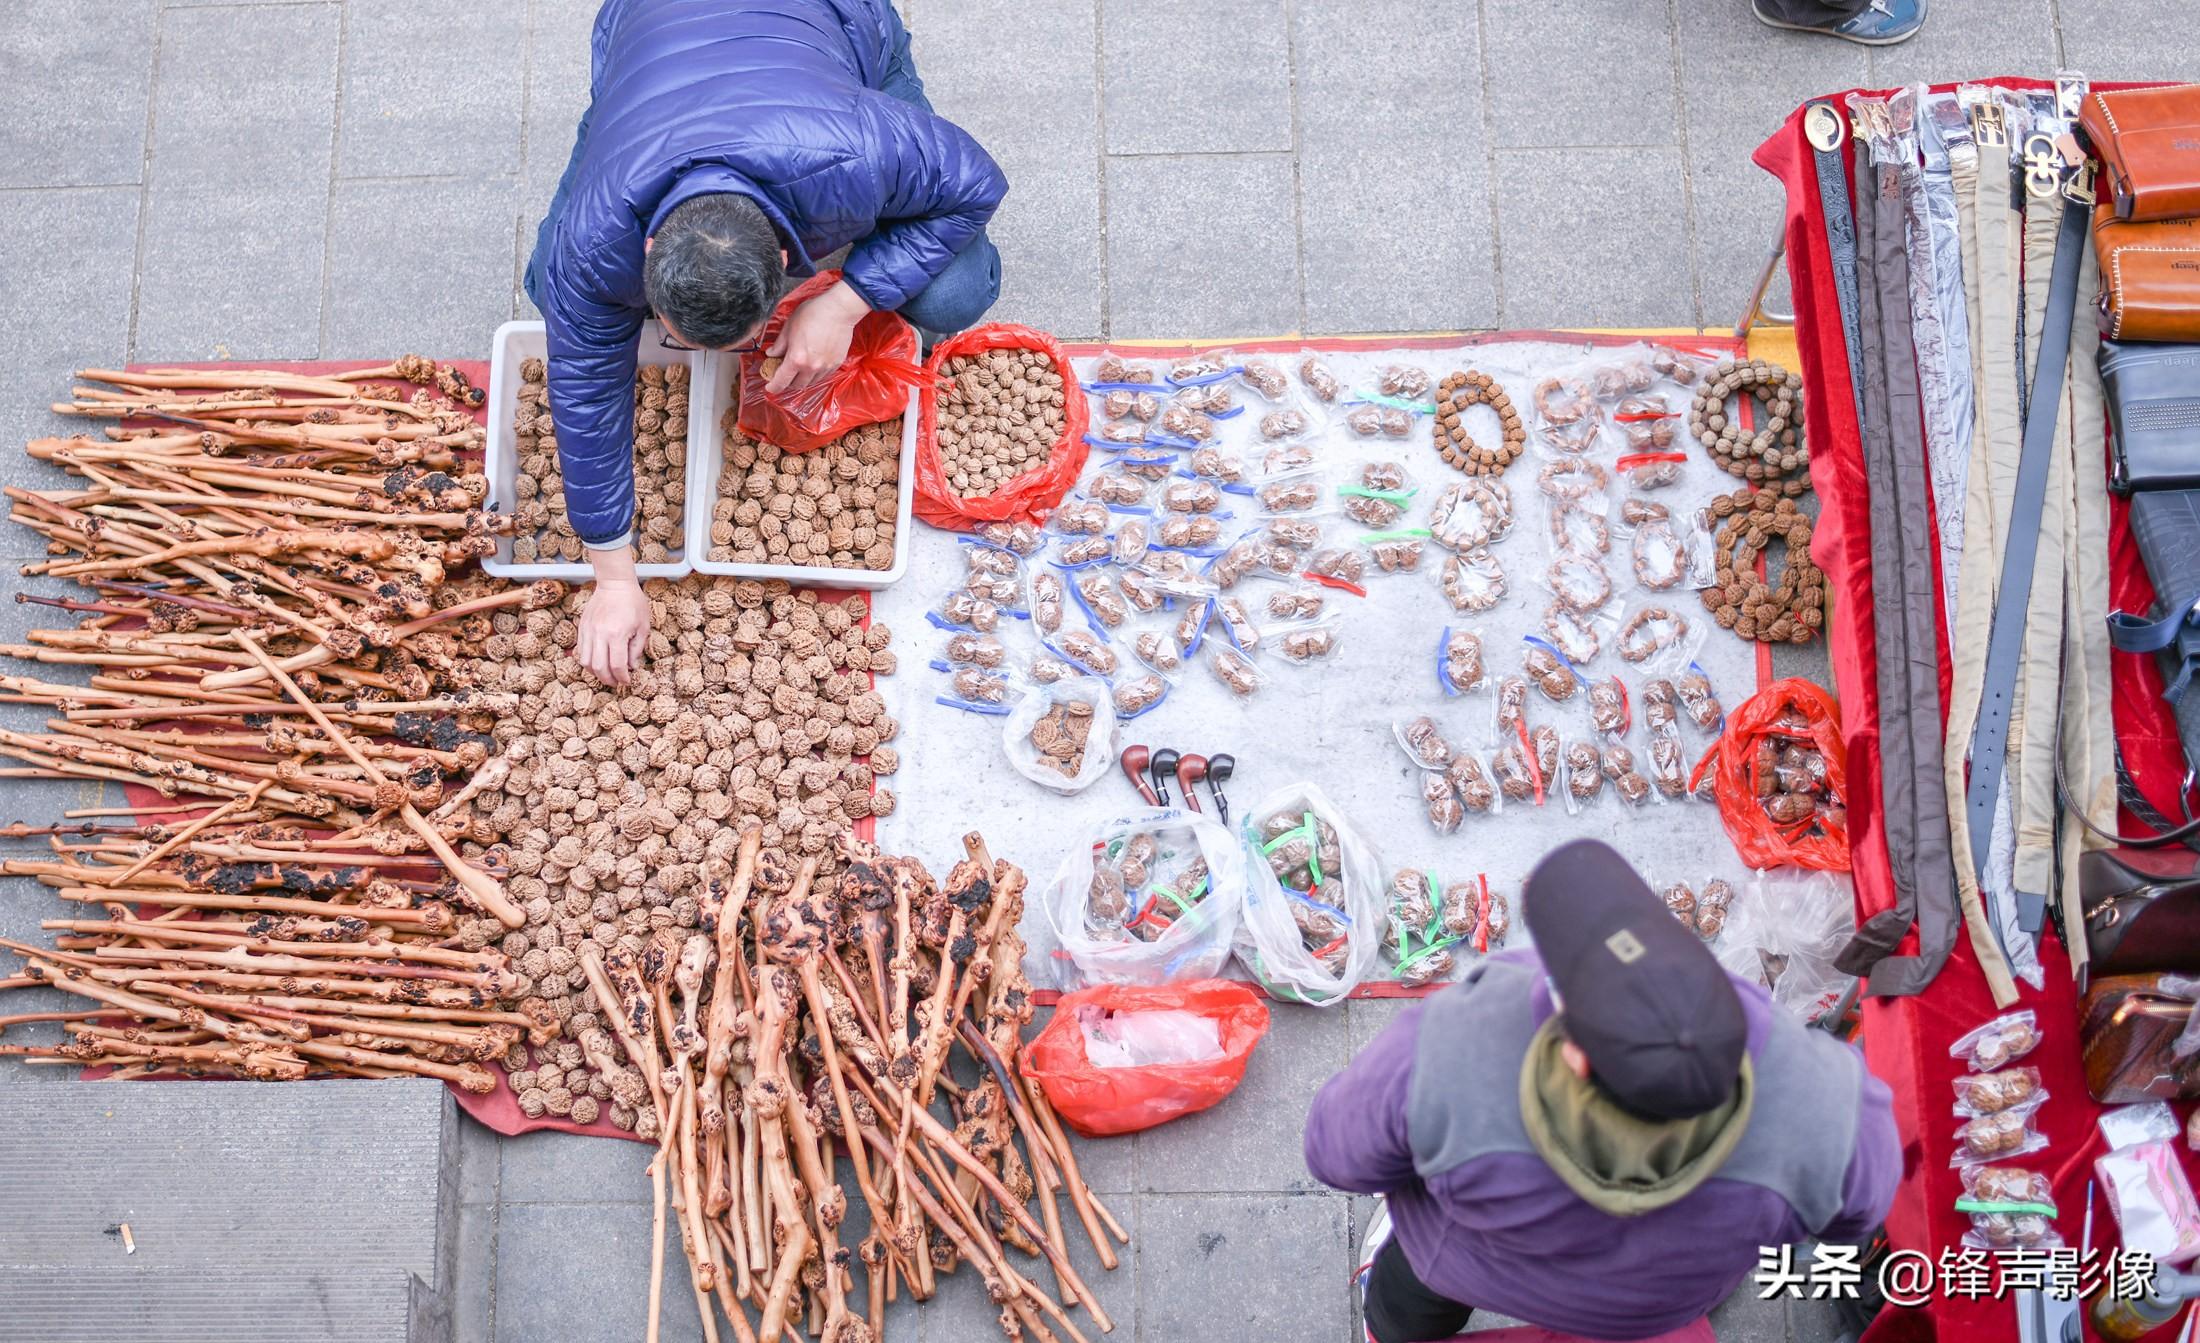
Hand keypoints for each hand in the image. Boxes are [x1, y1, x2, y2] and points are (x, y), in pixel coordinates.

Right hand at [577, 549, 650, 684]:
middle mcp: (600, 634)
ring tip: (606, 674)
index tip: (627, 681)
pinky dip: (588, 661)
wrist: (615, 584)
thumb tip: (631, 667)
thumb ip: (636, 649)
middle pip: (599, 668)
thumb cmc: (633, 603)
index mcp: (617, 634)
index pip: (617, 665)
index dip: (622, 678)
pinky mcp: (582, 628)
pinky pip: (580, 651)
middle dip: (608, 679)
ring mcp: (588, 631)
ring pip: (585, 662)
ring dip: (595, 672)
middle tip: (616, 682)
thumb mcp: (643, 627)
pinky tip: (598, 661)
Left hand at [765, 279, 869, 394]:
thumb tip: (771, 353)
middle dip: (788, 383)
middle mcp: (811, 367)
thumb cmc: (813, 313)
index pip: (781, 381)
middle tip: (784, 374)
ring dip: (802, 379)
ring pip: (811, 382)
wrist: (839, 310)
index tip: (770, 386)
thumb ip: (779, 344)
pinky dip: (815, 374)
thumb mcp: (789, 327)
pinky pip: (823, 375)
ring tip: (799, 369)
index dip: (773, 386)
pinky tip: (813, 364)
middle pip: (797, 385)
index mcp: (796, 359)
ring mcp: (825, 367)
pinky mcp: (836, 364)